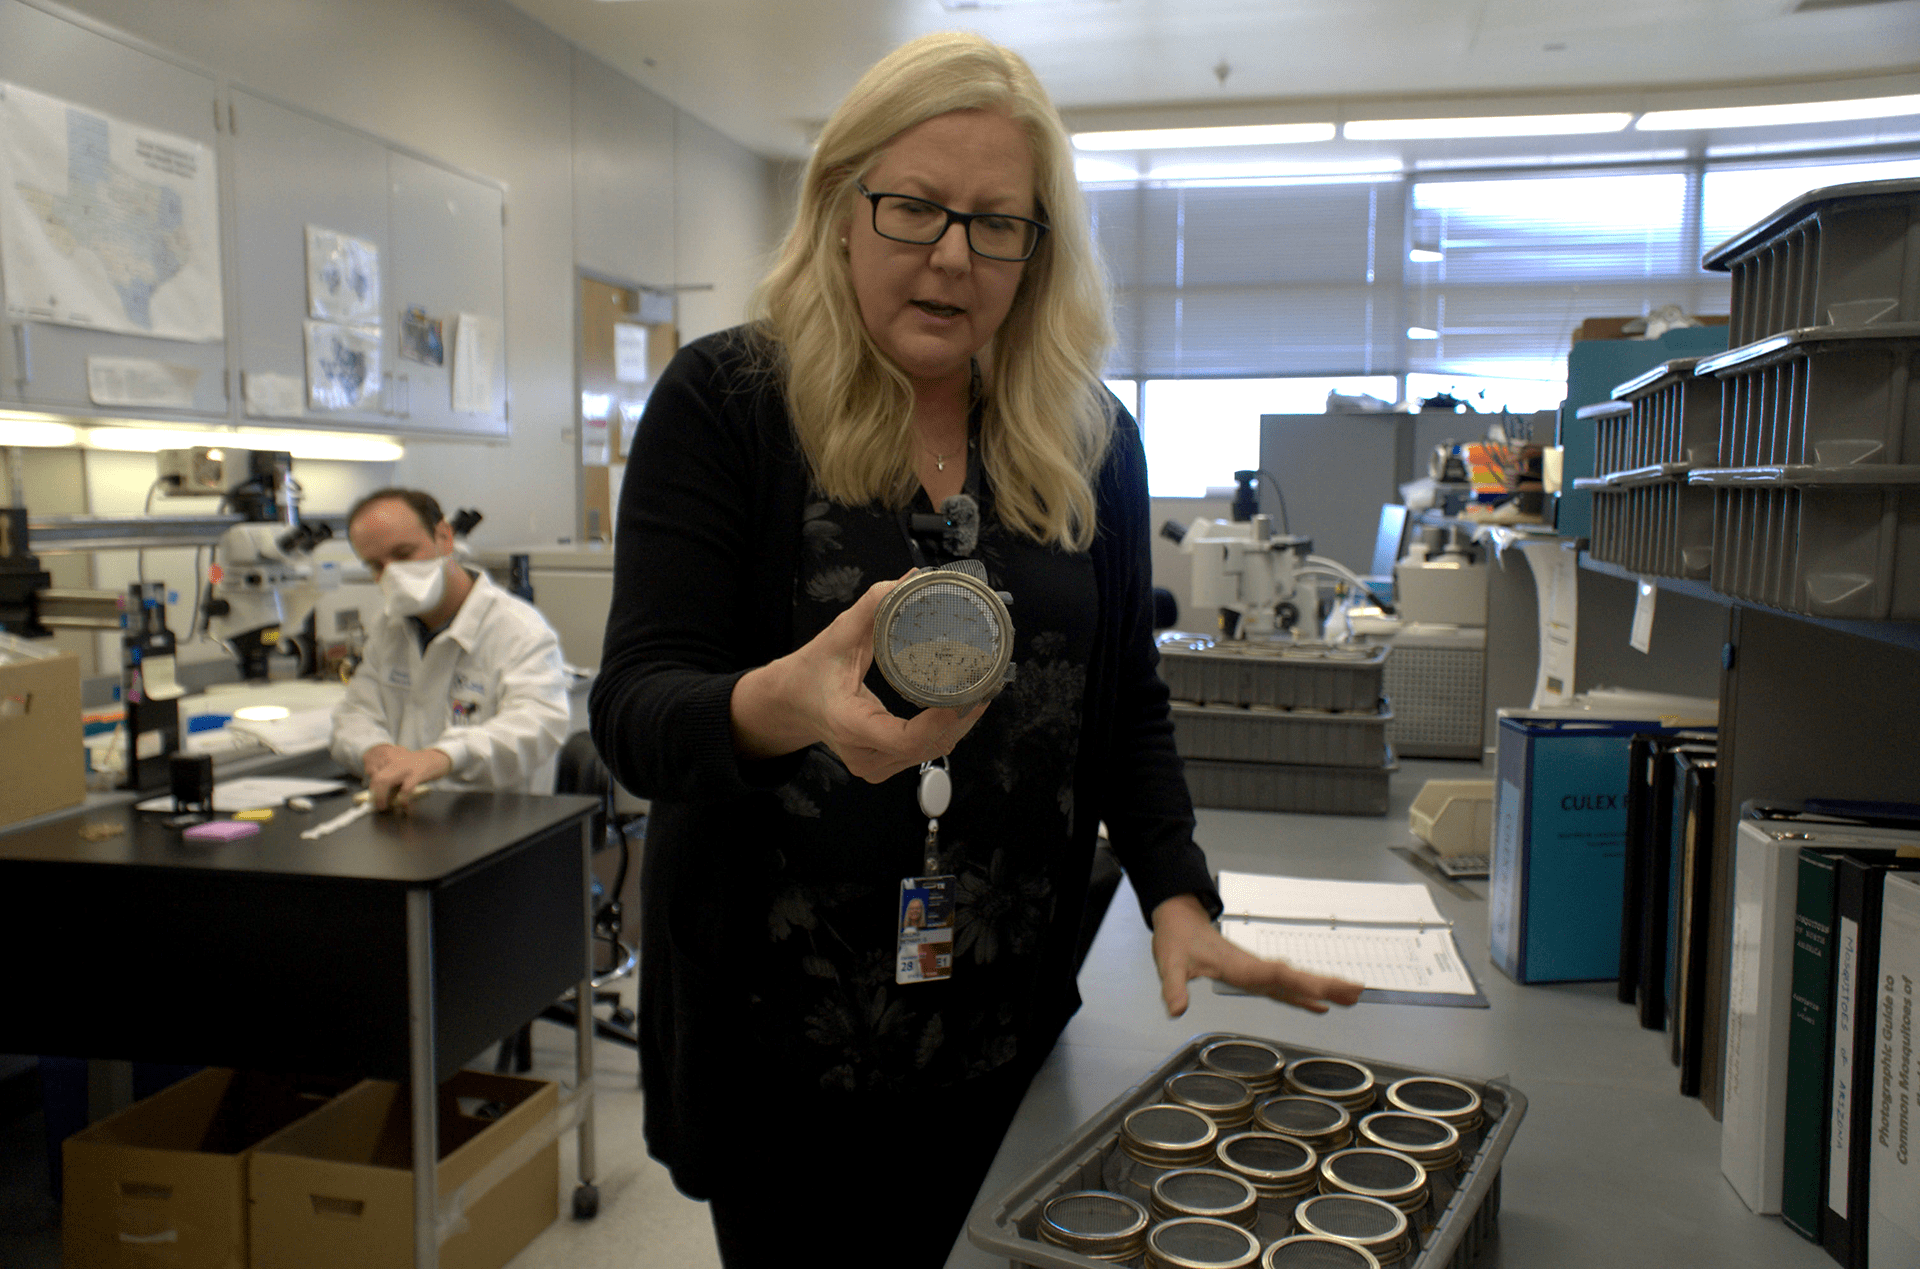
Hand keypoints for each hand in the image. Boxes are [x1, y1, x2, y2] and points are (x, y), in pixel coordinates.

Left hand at [362, 744, 451, 810]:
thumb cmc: (417, 767)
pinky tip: (404, 805)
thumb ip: (391, 777)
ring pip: (385, 781)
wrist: (436, 758)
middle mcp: (395, 763)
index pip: (373, 772)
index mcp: (390, 761)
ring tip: (383, 806)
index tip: (371, 797)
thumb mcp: (401, 768)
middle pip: (377, 778)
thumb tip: (380, 795)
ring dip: (381, 796)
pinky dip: (403, 799)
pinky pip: (406, 789)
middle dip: (374, 793)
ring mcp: (405, 768)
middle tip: (376, 804)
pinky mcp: (417, 774)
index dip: (370, 786)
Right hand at [732, 575, 987, 782]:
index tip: (966, 697)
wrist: (791, 703)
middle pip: (926, 747)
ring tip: (982, 693)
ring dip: (959, 727)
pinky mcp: (881, 766)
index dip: (941, 722)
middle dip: (962, 719)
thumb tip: (912, 578)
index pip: (905, 738)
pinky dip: (945, 733)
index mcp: (849, 723)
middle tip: (989, 684)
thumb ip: (872, 605)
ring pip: (929, 754)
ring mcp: (872, 766)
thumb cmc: (812, 671)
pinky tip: (962, 710)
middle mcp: (862, 754)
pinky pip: (922, 755)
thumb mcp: (838, 634)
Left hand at [1150, 894, 1365, 1016]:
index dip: (1298, 982)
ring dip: (1324, 988)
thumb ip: (1173, 987)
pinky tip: (1321, 1006)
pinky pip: (1285, 988)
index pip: (1274, 974)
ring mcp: (1257, 972)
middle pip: (1295, 977)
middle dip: (1325, 984)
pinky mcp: (1255, 976)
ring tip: (1353, 997)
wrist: (1179, 920)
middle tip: (1356, 992)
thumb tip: (1175, 1010)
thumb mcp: (1169, 963)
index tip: (1322, 991)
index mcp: (1238, 965)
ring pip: (1296, 982)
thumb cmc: (1176, 939)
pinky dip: (1304, 996)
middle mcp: (1254, 968)